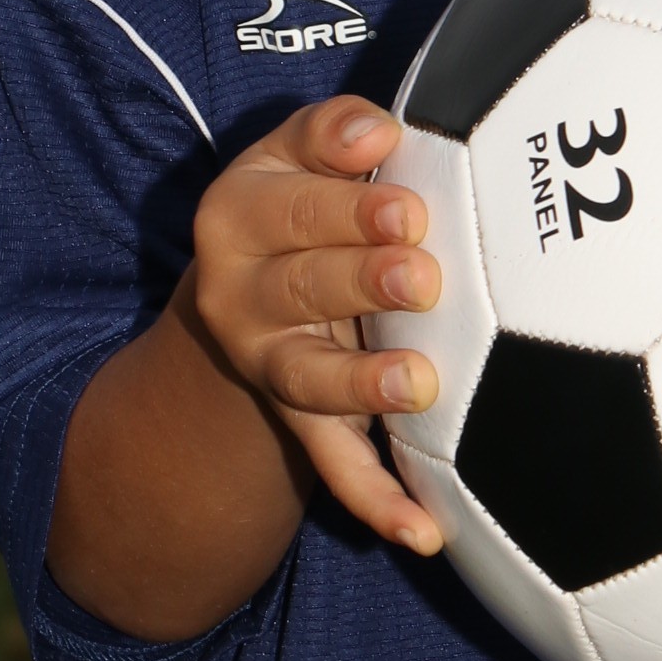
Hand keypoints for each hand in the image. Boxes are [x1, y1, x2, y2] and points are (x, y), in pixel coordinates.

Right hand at [187, 95, 445, 555]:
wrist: (252, 289)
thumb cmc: (307, 199)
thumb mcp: (297, 154)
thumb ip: (330, 133)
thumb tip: (375, 128)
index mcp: (238, 213)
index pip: (290, 206)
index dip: (348, 207)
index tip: (409, 208)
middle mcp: (238, 293)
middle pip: (302, 287)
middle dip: (363, 283)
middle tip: (424, 278)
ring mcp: (268, 363)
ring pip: (309, 378)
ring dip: (362, 384)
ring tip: (417, 383)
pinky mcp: (299, 420)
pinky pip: (334, 464)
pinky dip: (377, 501)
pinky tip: (423, 532)